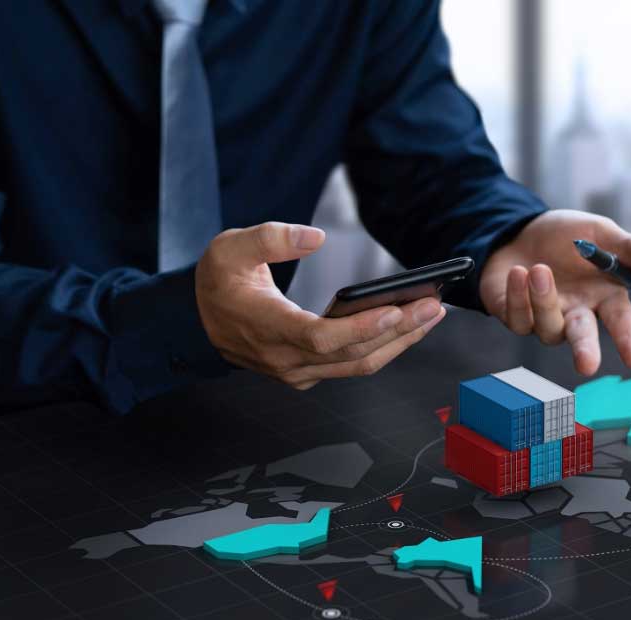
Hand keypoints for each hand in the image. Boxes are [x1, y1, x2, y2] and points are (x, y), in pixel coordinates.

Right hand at [195, 222, 445, 389]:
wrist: (197, 319)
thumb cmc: (217, 281)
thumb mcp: (230, 247)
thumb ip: (270, 237)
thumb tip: (314, 237)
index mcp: (265, 328)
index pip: (320, 338)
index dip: (360, 329)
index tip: (396, 310)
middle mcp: (284, 359)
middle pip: (352, 355)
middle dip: (398, 331)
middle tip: (433, 306)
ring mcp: (297, 371)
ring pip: (357, 365)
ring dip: (399, 342)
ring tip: (430, 315)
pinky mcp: (307, 373)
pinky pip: (351, 365)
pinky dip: (382, 347)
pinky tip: (406, 326)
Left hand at [480, 210, 630, 375]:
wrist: (520, 230)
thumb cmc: (567, 236)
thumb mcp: (601, 233)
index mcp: (605, 297)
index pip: (622, 324)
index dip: (630, 342)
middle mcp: (577, 314)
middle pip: (583, 339)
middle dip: (586, 351)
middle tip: (587, 364)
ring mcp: (546, 320)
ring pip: (548, 327)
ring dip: (544, 300)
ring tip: (539, 269)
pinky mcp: (516, 317)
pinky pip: (518, 318)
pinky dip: (518, 295)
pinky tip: (519, 271)